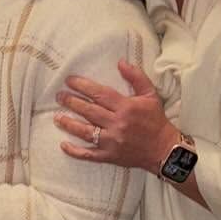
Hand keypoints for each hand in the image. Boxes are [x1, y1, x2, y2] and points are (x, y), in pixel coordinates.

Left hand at [56, 61, 179, 174]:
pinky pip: (89, 154)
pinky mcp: (110, 157)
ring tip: (57, 117)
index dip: (82, 86)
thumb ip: (136, 77)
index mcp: (126, 107)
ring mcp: (112, 142)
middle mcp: (117, 124)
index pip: (99, 94)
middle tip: (59, 96)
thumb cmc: (156, 120)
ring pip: (85, 132)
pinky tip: (63, 145)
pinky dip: (75, 151)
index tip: (69, 81)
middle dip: (71, 102)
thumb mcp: (150, 95)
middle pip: (89, 111)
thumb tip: (120, 62)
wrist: (164, 149)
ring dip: (69, 124)